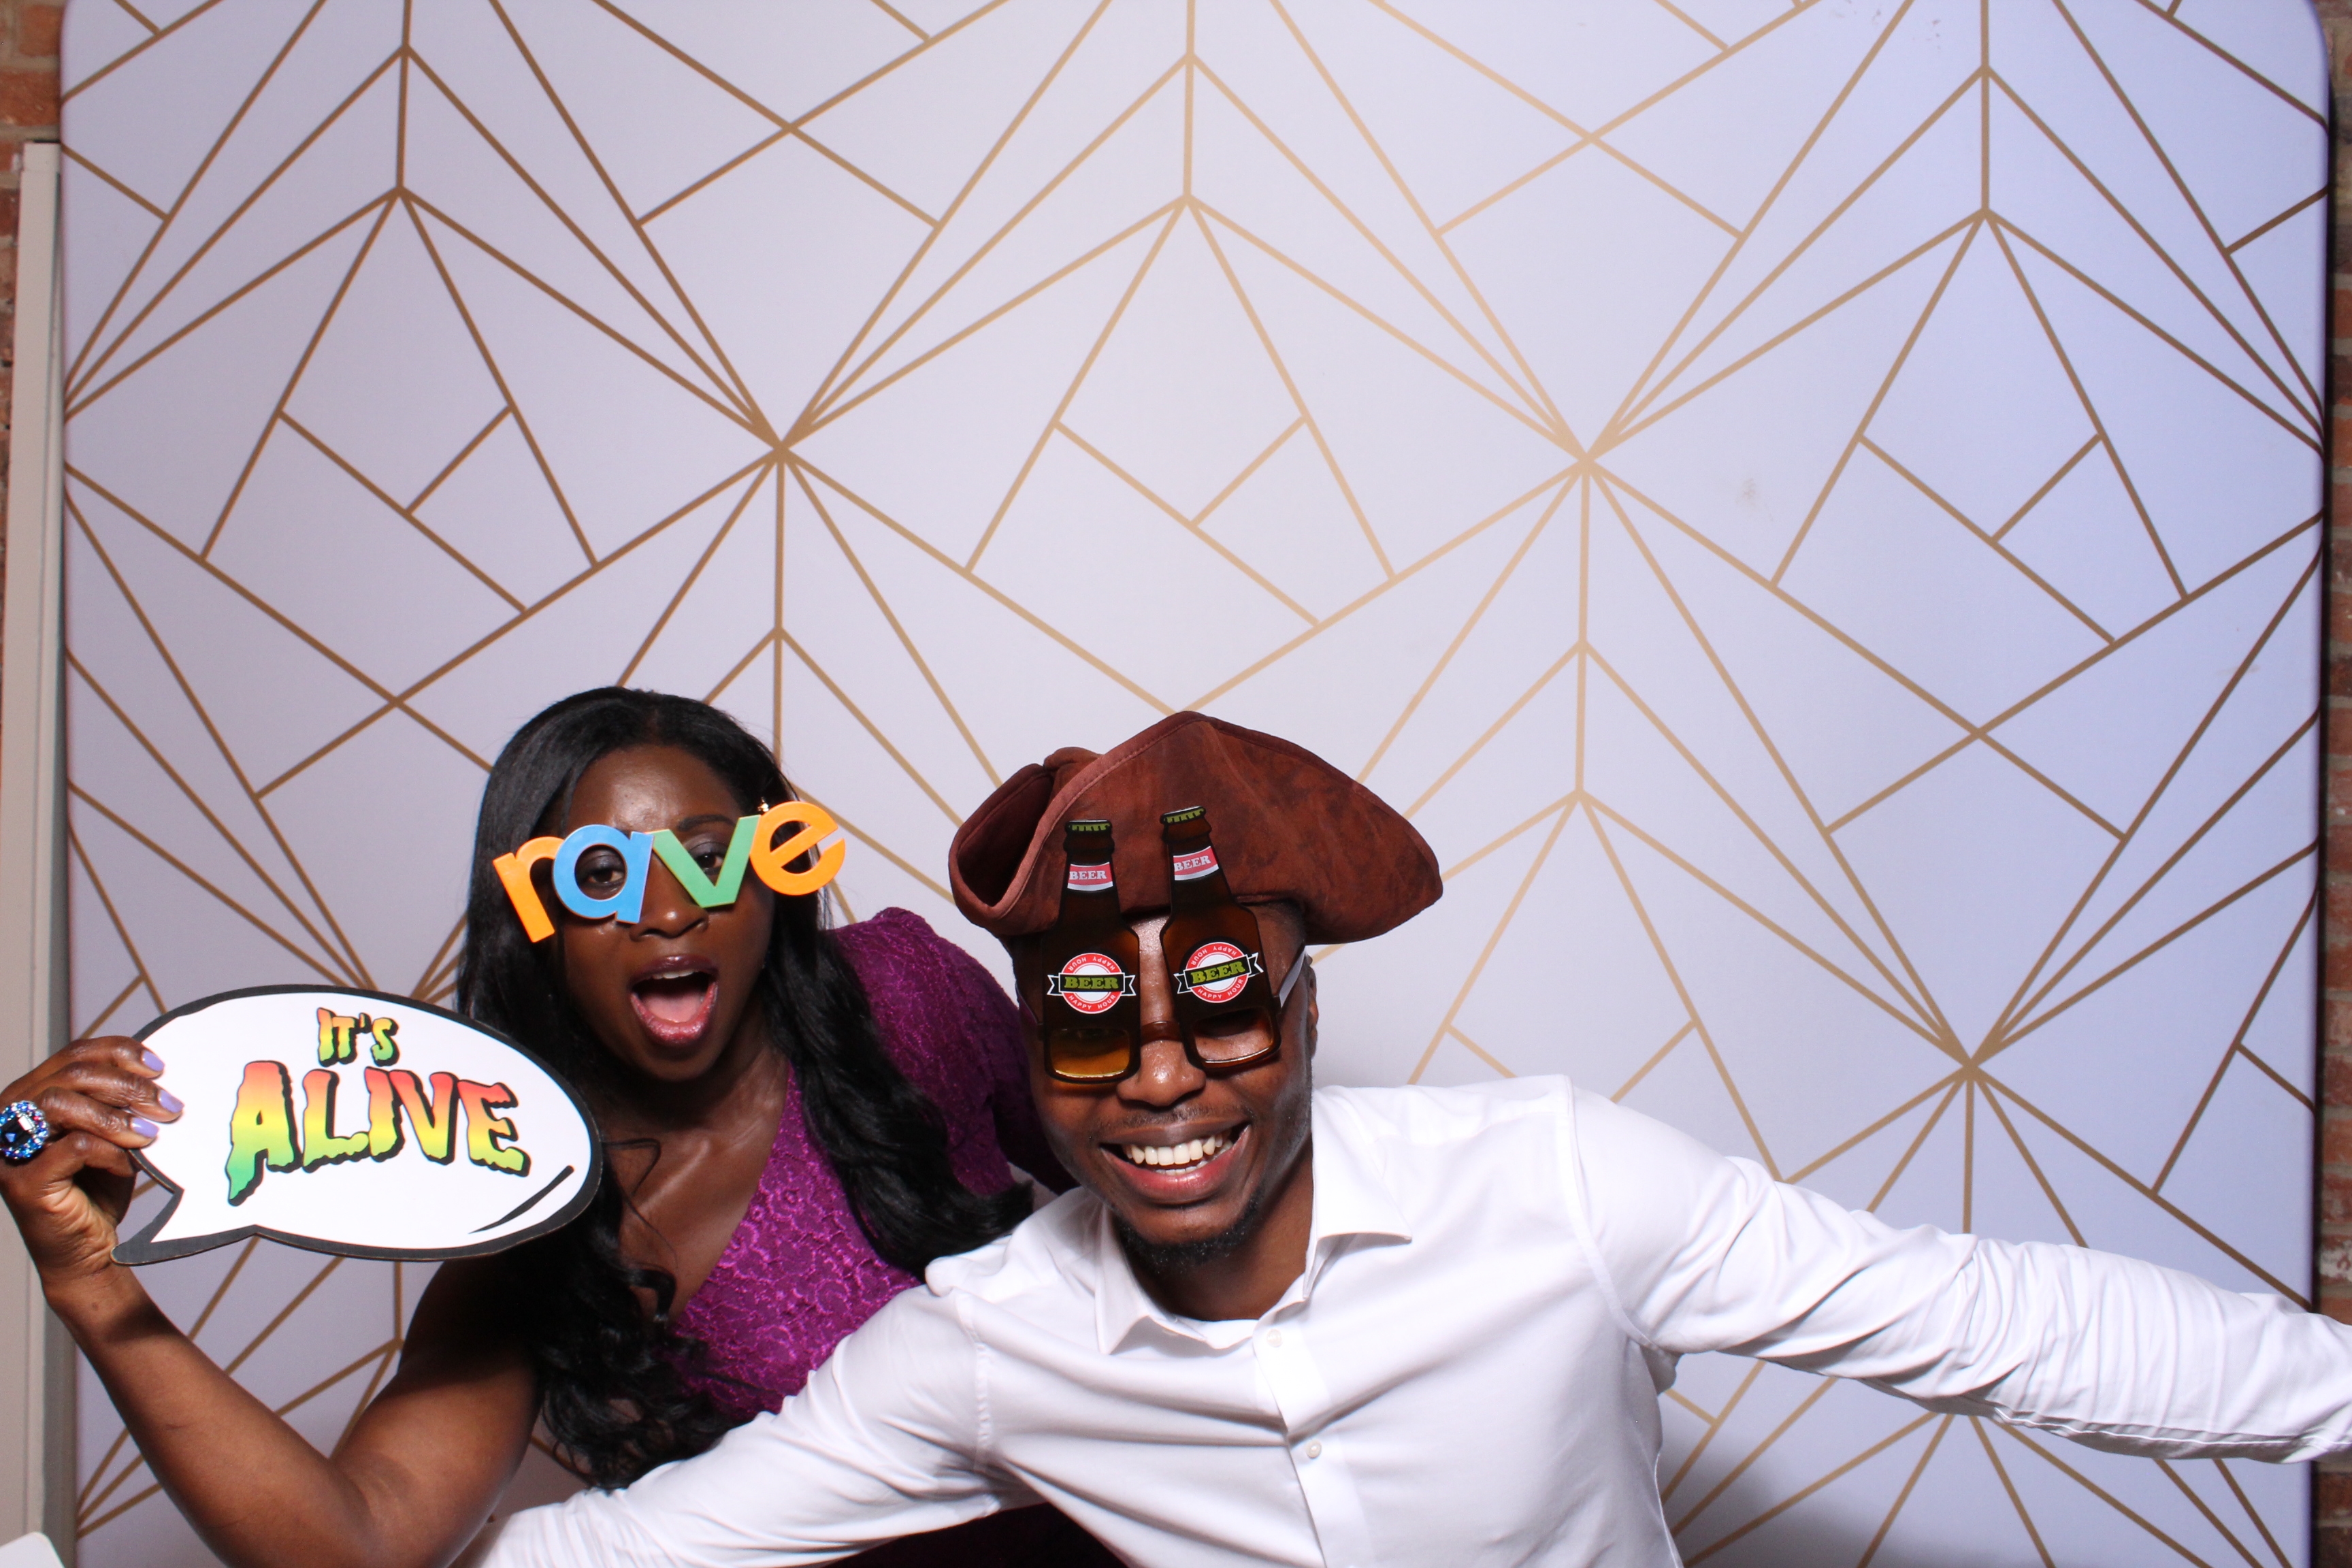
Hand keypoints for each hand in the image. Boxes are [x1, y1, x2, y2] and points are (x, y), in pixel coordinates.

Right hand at [0, 1036, 180, 1294]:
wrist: (87, 1250)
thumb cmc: (99, 1187)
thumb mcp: (114, 1133)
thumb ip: (120, 1101)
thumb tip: (159, 1072)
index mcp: (31, 1095)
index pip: (74, 1054)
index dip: (119, 1052)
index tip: (159, 1067)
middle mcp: (10, 1117)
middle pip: (72, 1074)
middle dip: (129, 1086)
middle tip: (169, 1106)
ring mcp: (10, 1150)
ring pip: (63, 1104)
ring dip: (117, 1116)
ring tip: (151, 1133)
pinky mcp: (22, 1182)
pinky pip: (73, 1147)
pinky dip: (109, 1152)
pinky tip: (127, 1166)